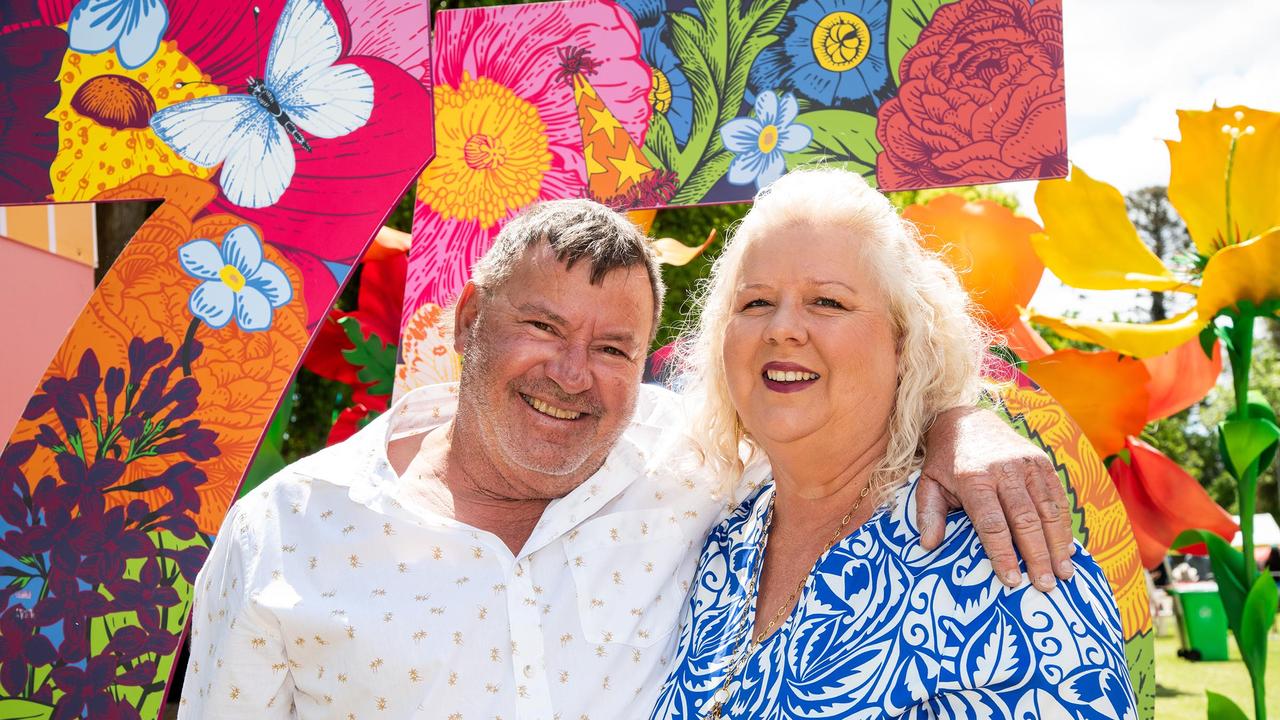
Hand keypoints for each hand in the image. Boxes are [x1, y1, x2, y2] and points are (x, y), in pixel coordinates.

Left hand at [918, 405, 1074, 591]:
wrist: (966, 418)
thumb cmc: (945, 460)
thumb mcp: (928, 483)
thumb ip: (928, 513)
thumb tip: (928, 545)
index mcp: (974, 477)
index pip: (992, 523)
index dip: (1003, 554)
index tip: (1012, 580)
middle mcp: (1004, 470)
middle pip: (1025, 520)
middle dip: (1037, 556)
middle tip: (1045, 586)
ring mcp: (1027, 464)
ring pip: (1048, 510)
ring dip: (1058, 544)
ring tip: (1064, 573)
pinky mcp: (1042, 462)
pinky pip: (1058, 497)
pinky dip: (1064, 524)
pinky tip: (1067, 548)